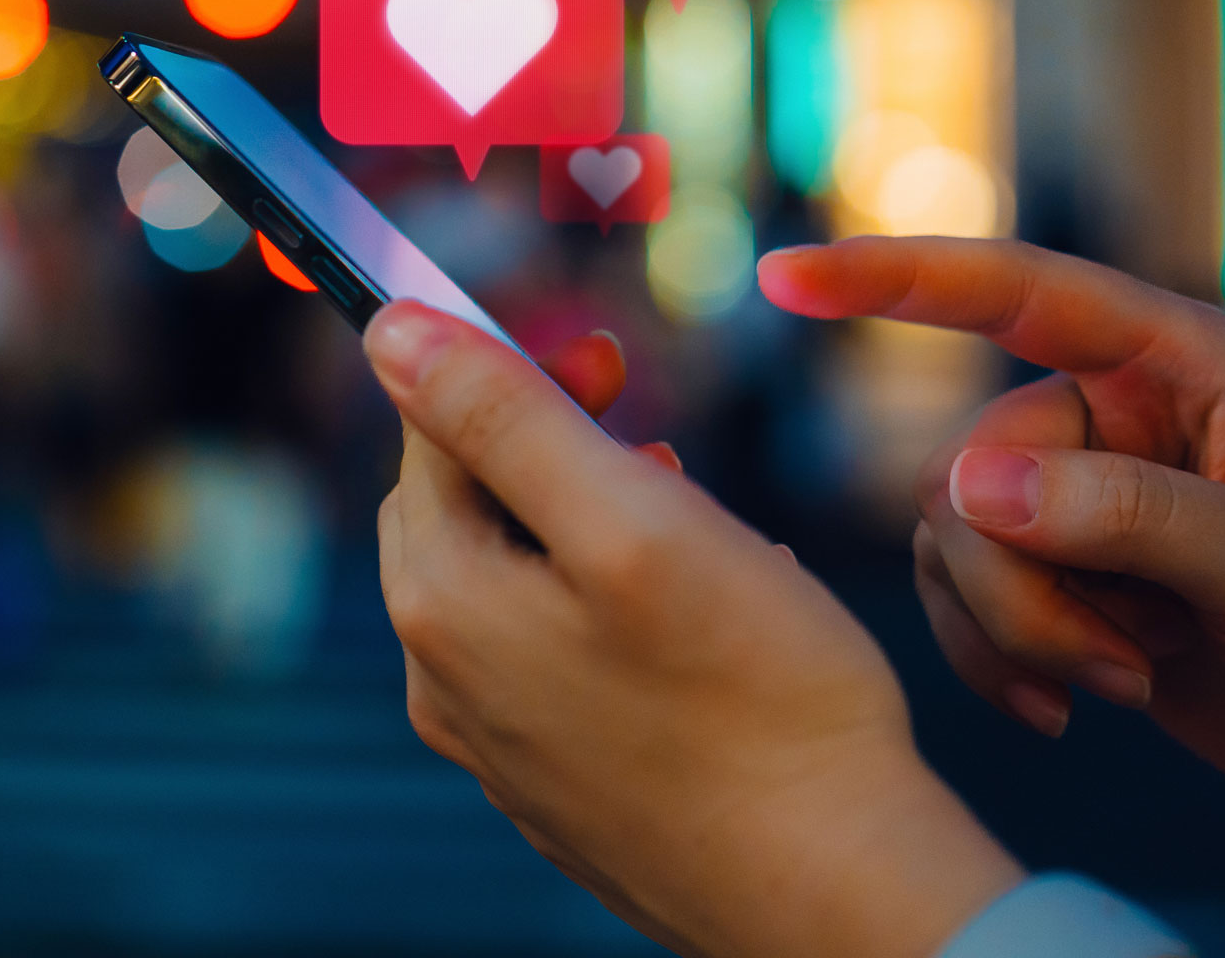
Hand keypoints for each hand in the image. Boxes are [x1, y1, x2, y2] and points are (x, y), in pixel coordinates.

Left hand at [369, 301, 1021, 957]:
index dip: (518, 370)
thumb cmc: (755, 699)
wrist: (836, 893)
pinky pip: (557, 658)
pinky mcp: (556, 785)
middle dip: (551, 450)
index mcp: (442, 599)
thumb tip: (388, 330)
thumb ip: (501, 415)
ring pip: (517, 580)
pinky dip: (614, 612)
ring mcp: (497, 744)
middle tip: (657, 445)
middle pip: (464, 505)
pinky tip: (703, 625)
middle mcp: (442, 679)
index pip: (433, 430)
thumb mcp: (630, 515)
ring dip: (593, 529)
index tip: (613, 363)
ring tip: (698, 534)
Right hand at [759, 236, 1224, 850]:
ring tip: (1130, 679)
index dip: (894, 276)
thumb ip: (1130, 516)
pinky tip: (1075, 711)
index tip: (787, 275)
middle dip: (1028, 588)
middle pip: (968, 469)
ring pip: (950, 542)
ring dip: (1026, 634)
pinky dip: (1000, 663)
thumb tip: (970, 484)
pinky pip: (950, 597)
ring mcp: (1063, 486)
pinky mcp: (1036, 563)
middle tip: (1130, 662)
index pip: (1015, 288)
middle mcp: (1103, 407)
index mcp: (1174, 360)